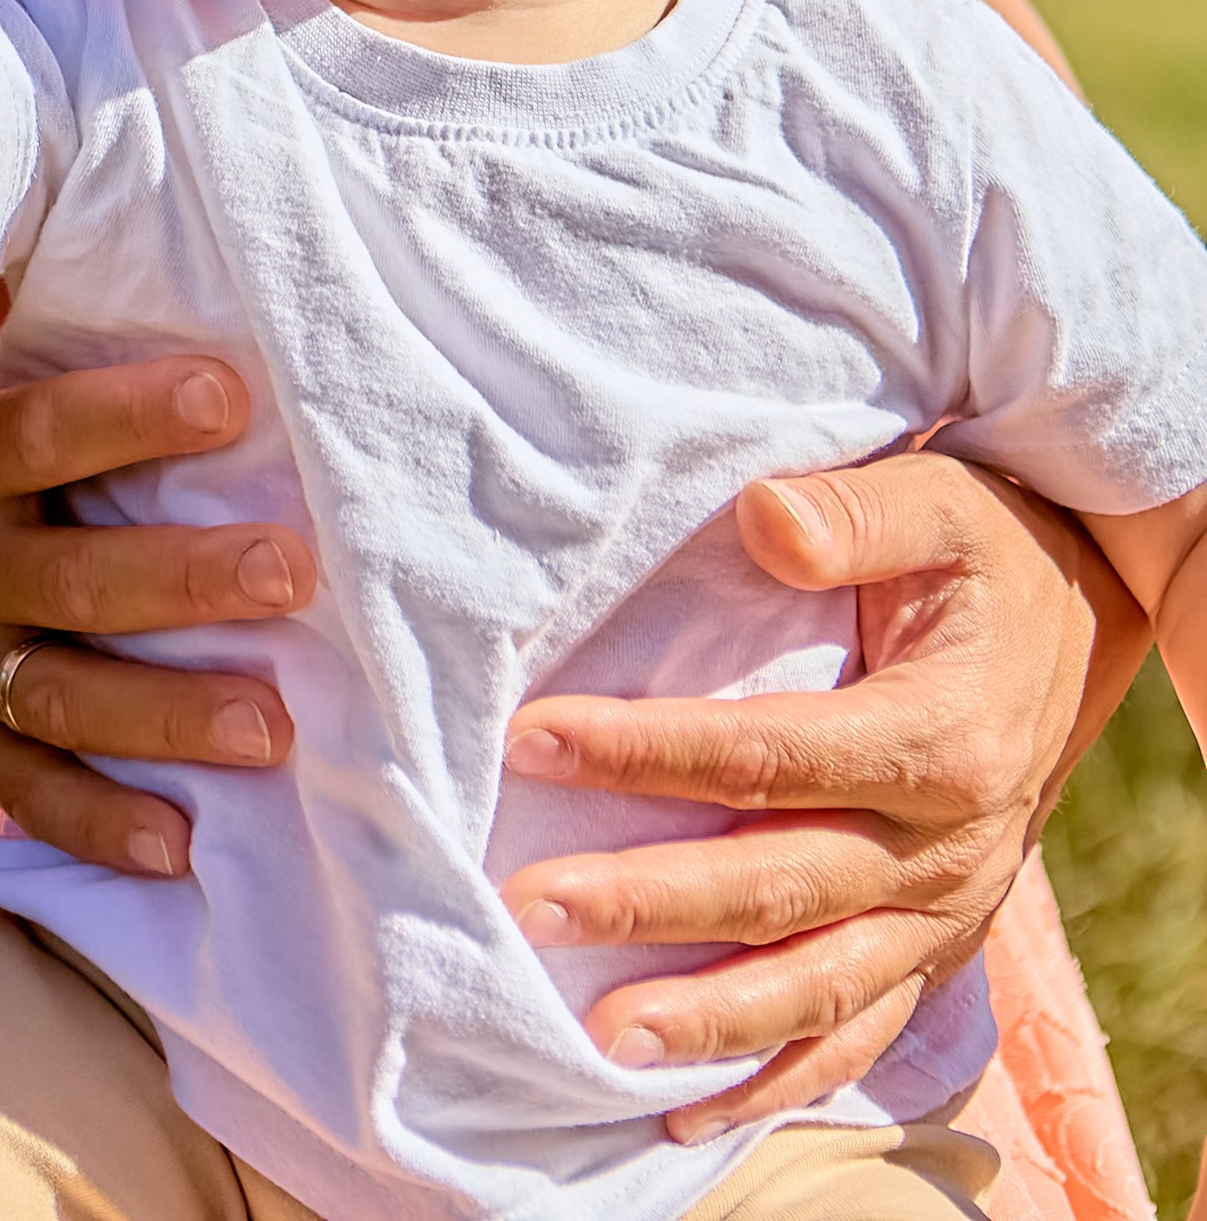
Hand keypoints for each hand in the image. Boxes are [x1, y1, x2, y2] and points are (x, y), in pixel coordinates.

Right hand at [0, 353, 319, 877]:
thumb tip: (72, 258)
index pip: (39, 436)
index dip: (130, 415)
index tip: (228, 394)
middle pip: (77, 581)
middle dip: (187, 579)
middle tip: (288, 570)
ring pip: (66, 700)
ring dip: (170, 717)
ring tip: (271, 725)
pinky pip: (22, 793)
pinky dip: (96, 827)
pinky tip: (178, 849)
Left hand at [495, 450, 1148, 1134]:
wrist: (1077, 617)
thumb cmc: (985, 550)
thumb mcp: (934, 502)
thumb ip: (848, 514)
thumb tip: (761, 520)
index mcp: (940, 736)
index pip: (768, 753)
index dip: (647, 751)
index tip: (533, 740)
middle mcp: (946, 843)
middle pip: (780, 886)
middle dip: (649, 902)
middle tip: (533, 905)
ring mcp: (944, 909)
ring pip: (818, 986)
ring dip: (707, 1019)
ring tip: (598, 1039)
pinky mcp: (936, 944)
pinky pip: (860, 1032)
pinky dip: (779, 1079)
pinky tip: (689, 1108)